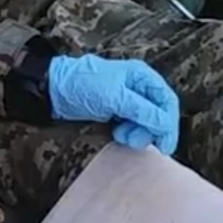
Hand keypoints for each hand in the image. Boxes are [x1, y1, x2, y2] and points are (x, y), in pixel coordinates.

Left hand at [47, 54, 179, 154]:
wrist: (53, 90)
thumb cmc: (83, 85)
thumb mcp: (115, 97)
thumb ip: (142, 111)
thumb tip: (165, 125)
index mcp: (142, 77)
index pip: (167, 102)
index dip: (169, 124)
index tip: (165, 145)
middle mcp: (138, 87)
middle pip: (158, 114)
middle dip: (150, 130)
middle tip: (133, 141)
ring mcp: (127, 101)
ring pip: (145, 123)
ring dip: (137, 134)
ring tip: (120, 136)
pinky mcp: (116, 113)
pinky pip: (132, 127)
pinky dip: (128, 134)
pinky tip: (117, 135)